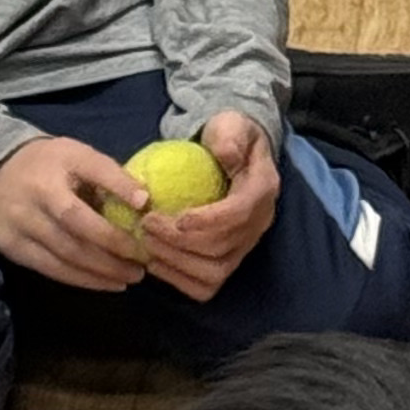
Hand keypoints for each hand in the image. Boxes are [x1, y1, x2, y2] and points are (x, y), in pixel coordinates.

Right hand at [0, 132, 149, 291]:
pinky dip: (79, 279)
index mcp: (57, 167)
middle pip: (78, 229)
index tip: (145, 208)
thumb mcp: (76, 154)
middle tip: (144, 262)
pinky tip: (103, 283)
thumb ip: (107, 174)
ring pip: (66, 255)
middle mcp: (38, 200)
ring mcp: (22, 228)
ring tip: (129, 278)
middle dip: (114, 248)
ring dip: (101, 270)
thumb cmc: (46, 163)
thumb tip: (144, 200)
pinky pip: (50, 269)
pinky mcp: (13, 250)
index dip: (119, 189)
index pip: (94, 174)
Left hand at [136, 112, 280, 301]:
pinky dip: (178, 279)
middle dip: (180, 242)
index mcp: (263, 189)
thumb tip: (227, 155)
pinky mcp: (228, 260)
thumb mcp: (230, 124)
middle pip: (222, 248)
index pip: (239, 214)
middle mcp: (259, 223)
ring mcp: (244, 245)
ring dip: (176, 263)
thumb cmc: (228, 138)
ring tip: (147, 245)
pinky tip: (155, 262)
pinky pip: (206, 285)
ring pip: (214, 273)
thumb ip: (229, 137)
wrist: (234, 154)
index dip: (208, 221)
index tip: (176, 218)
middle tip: (146, 225)